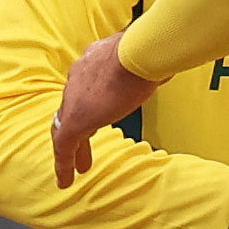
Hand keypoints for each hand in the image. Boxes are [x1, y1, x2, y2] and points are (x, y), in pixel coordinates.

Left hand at [52, 33, 160, 187]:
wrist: (139, 52)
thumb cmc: (149, 49)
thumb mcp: (147, 54)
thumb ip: (148, 60)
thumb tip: (165, 61)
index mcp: (95, 59)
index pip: (87, 84)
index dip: (91, 100)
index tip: (99, 110)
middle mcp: (80, 75)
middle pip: (73, 106)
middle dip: (79, 126)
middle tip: (83, 143)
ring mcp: (74, 97)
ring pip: (65, 126)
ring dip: (72, 147)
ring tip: (77, 167)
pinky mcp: (75, 120)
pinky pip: (63, 146)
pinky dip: (63, 164)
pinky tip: (66, 179)